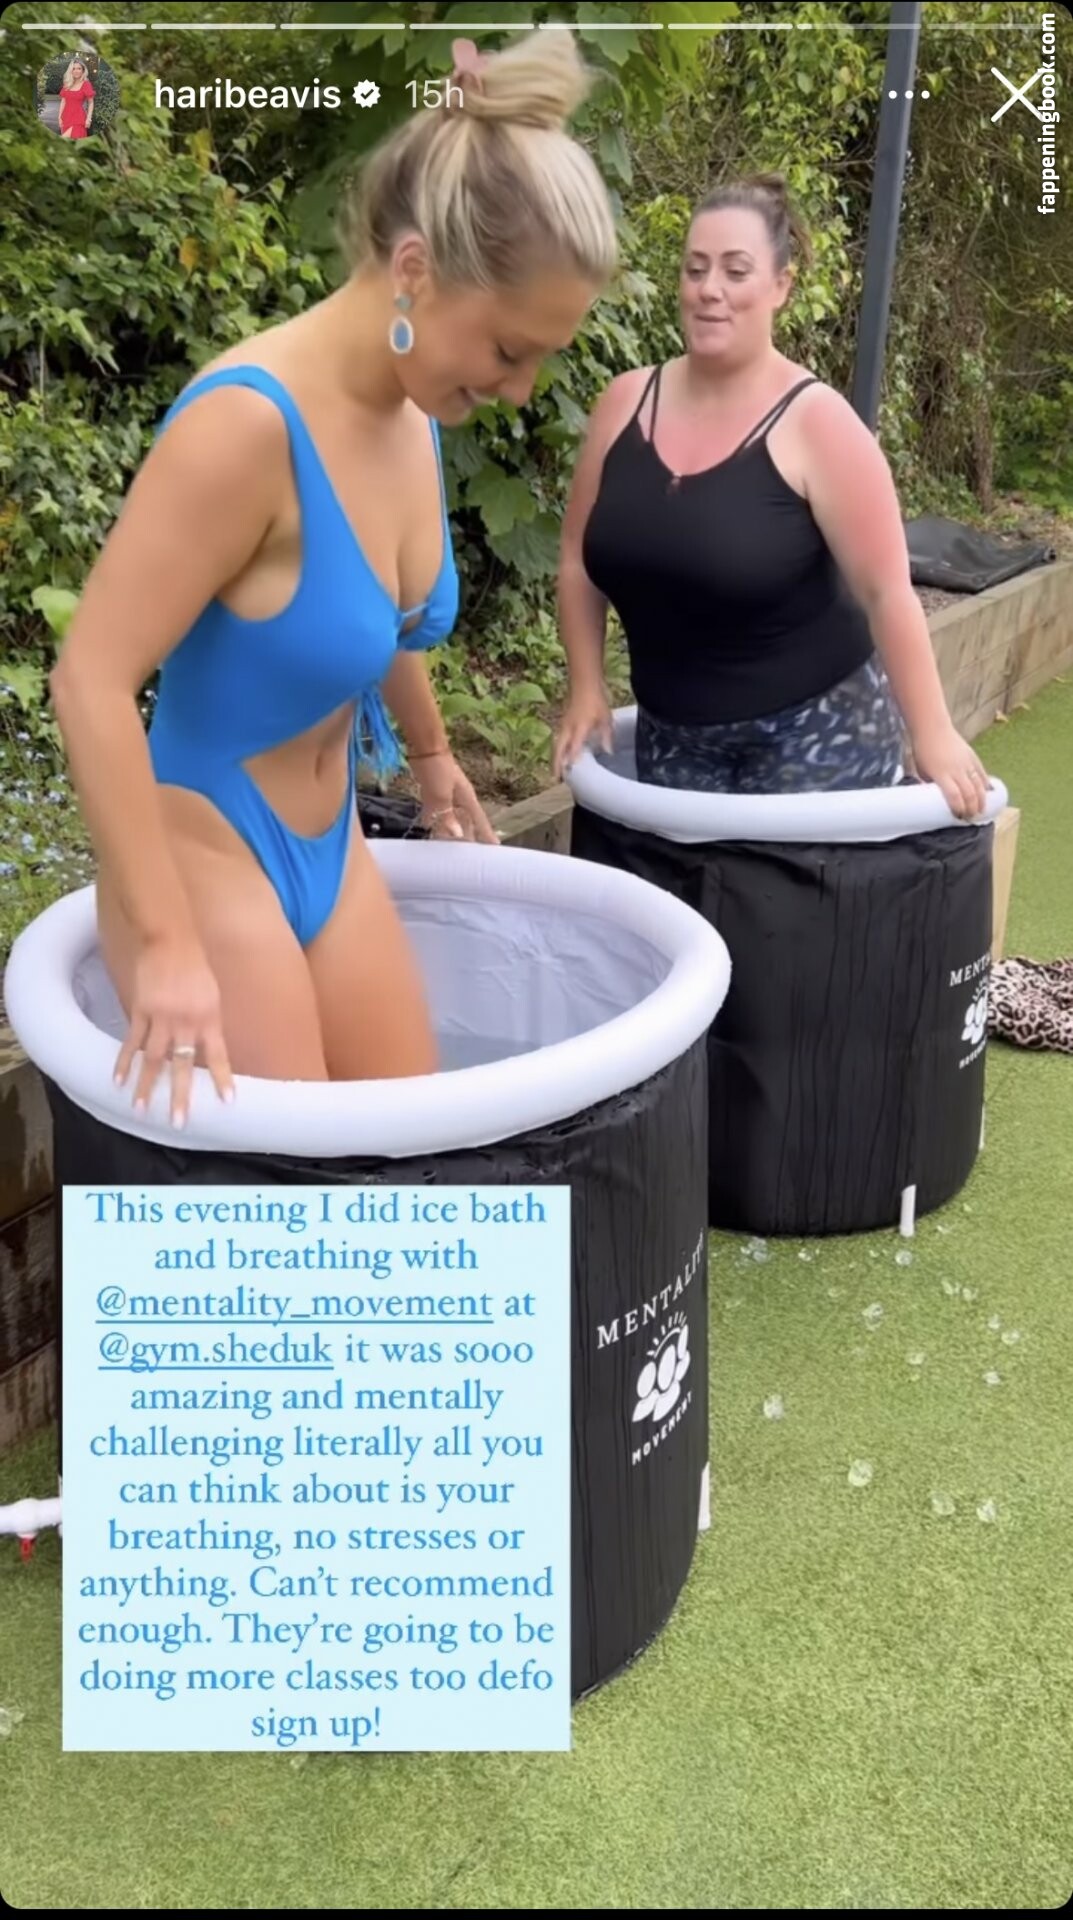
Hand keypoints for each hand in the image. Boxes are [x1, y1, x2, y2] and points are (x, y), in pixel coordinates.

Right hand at [113, 931, 234, 1127]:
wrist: (169, 940)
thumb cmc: (195, 967)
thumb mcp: (212, 995)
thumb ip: (209, 1024)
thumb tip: (207, 1051)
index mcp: (209, 1018)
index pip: (218, 1055)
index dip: (222, 1078)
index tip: (227, 1102)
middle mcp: (186, 1022)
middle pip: (183, 1065)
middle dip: (180, 1095)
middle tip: (178, 1122)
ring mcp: (161, 1017)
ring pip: (153, 1059)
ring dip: (147, 1086)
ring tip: (142, 1110)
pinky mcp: (140, 1011)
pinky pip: (132, 1041)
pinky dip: (124, 1062)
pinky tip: (118, 1081)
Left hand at [411, 750, 499, 844]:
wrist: (424, 747)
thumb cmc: (437, 768)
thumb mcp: (441, 794)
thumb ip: (447, 815)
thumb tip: (456, 835)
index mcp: (467, 799)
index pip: (480, 821)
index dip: (487, 835)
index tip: (495, 847)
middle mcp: (459, 799)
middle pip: (466, 822)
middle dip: (468, 838)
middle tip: (469, 856)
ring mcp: (446, 795)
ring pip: (452, 818)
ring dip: (451, 831)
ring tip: (449, 848)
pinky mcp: (433, 792)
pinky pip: (436, 811)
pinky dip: (434, 820)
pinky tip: (429, 827)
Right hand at [553, 687, 612, 780]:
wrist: (584, 686)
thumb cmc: (597, 702)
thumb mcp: (605, 719)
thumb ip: (606, 736)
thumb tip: (609, 752)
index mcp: (580, 726)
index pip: (574, 745)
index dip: (572, 757)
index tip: (571, 770)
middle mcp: (569, 728)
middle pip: (560, 749)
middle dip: (557, 764)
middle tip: (557, 779)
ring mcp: (564, 727)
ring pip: (556, 746)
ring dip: (555, 760)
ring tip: (556, 775)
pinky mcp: (562, 726)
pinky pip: (557, 742)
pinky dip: (557, 753)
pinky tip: (559, 761)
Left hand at [912, 723, 990, 818]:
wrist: (933, 728)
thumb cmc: (924, 751)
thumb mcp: (921, 771)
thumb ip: (928, 785)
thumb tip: (932, 799)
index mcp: (942, 774)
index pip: (954, 796)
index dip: (958, 809)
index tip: (958, 817)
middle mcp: (956, 770)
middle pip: (969, 793)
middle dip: (971, 809)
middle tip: (970, 818)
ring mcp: (966, 763)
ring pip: (979, 785)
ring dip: (981, 800)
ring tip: (980, 811)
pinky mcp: (973, 757)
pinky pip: (982, 774)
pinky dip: (986, 785)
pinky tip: (988, 793)